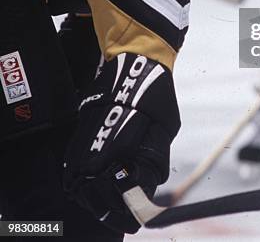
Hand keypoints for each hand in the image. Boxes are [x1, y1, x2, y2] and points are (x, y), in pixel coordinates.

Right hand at [64, 53, 179, 232]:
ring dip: (94, 200)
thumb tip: (147, 186)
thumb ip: (154, 158)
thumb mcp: (165, 128)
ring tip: (111, 209)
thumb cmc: (156, 94)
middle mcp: (97, 144)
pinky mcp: (79, 130)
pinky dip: (82, 183)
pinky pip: (73, 167)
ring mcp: (84, 138)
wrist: (136, 61)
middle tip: (127, 220)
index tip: (137, 219)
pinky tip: (95, 188)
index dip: (129, 210)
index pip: (120, 192)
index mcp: (120, 146)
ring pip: (79, 184)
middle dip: (111, 211)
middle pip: (94, 195)